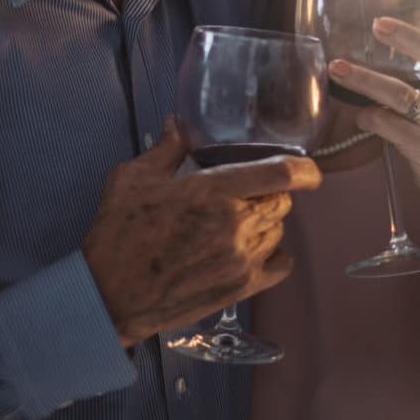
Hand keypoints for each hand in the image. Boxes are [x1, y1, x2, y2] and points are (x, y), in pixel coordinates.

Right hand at [82, 119, 320, 347]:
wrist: (110, 296)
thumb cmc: (119, 234)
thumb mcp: (134, 179)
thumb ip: (166, 149)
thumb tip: (178, 123)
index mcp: (214, 192)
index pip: (281, 174)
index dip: (304, 168)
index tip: (309, 168)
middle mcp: (236, 225)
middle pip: (281, 201)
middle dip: (270, 192)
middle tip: (245, 192)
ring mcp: (241, 260)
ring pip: (278, 230)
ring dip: (266, 221)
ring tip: (238, 221)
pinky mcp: (240, 289)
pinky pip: (280, 266)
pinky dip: (274, 254)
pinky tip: (254, 248)